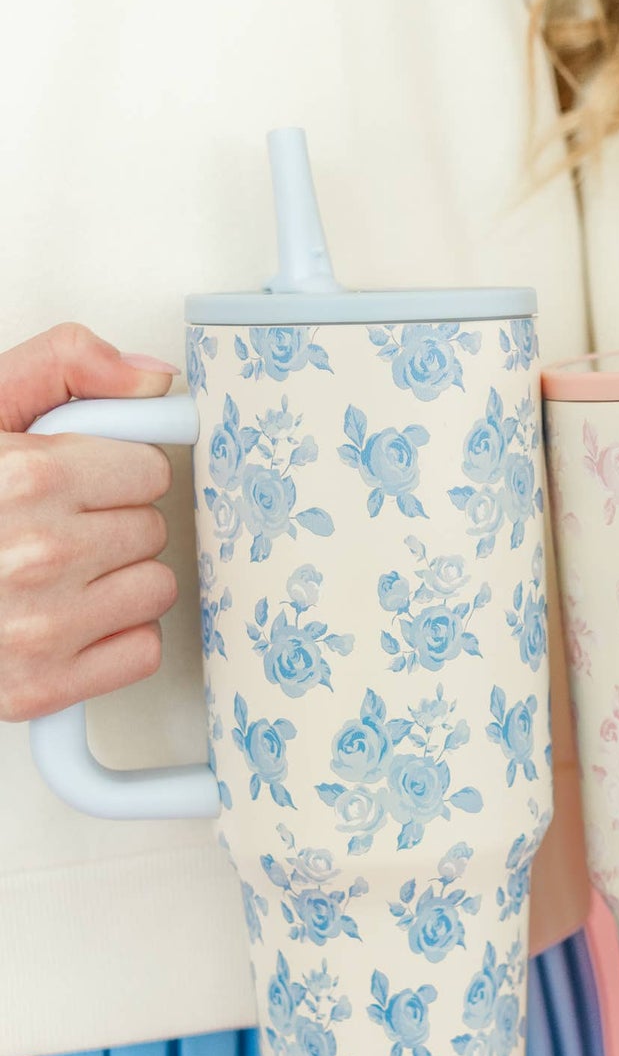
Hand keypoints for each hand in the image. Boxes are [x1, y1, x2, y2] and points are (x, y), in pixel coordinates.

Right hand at [0, 324, 180, 723]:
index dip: (111, 471)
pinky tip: (66, 617)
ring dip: (118, 580)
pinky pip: (140, 651)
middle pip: (151, 529)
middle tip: (54, 526)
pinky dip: (113, 637)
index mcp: (27, 480)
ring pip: (155, 589)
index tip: (75, 481)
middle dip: (110, 523)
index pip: (147, 470)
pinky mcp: (40, 688)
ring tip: (58, 571)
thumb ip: (62, 367)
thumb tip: (150, 382)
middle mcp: (37, 556)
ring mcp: (40, 629)